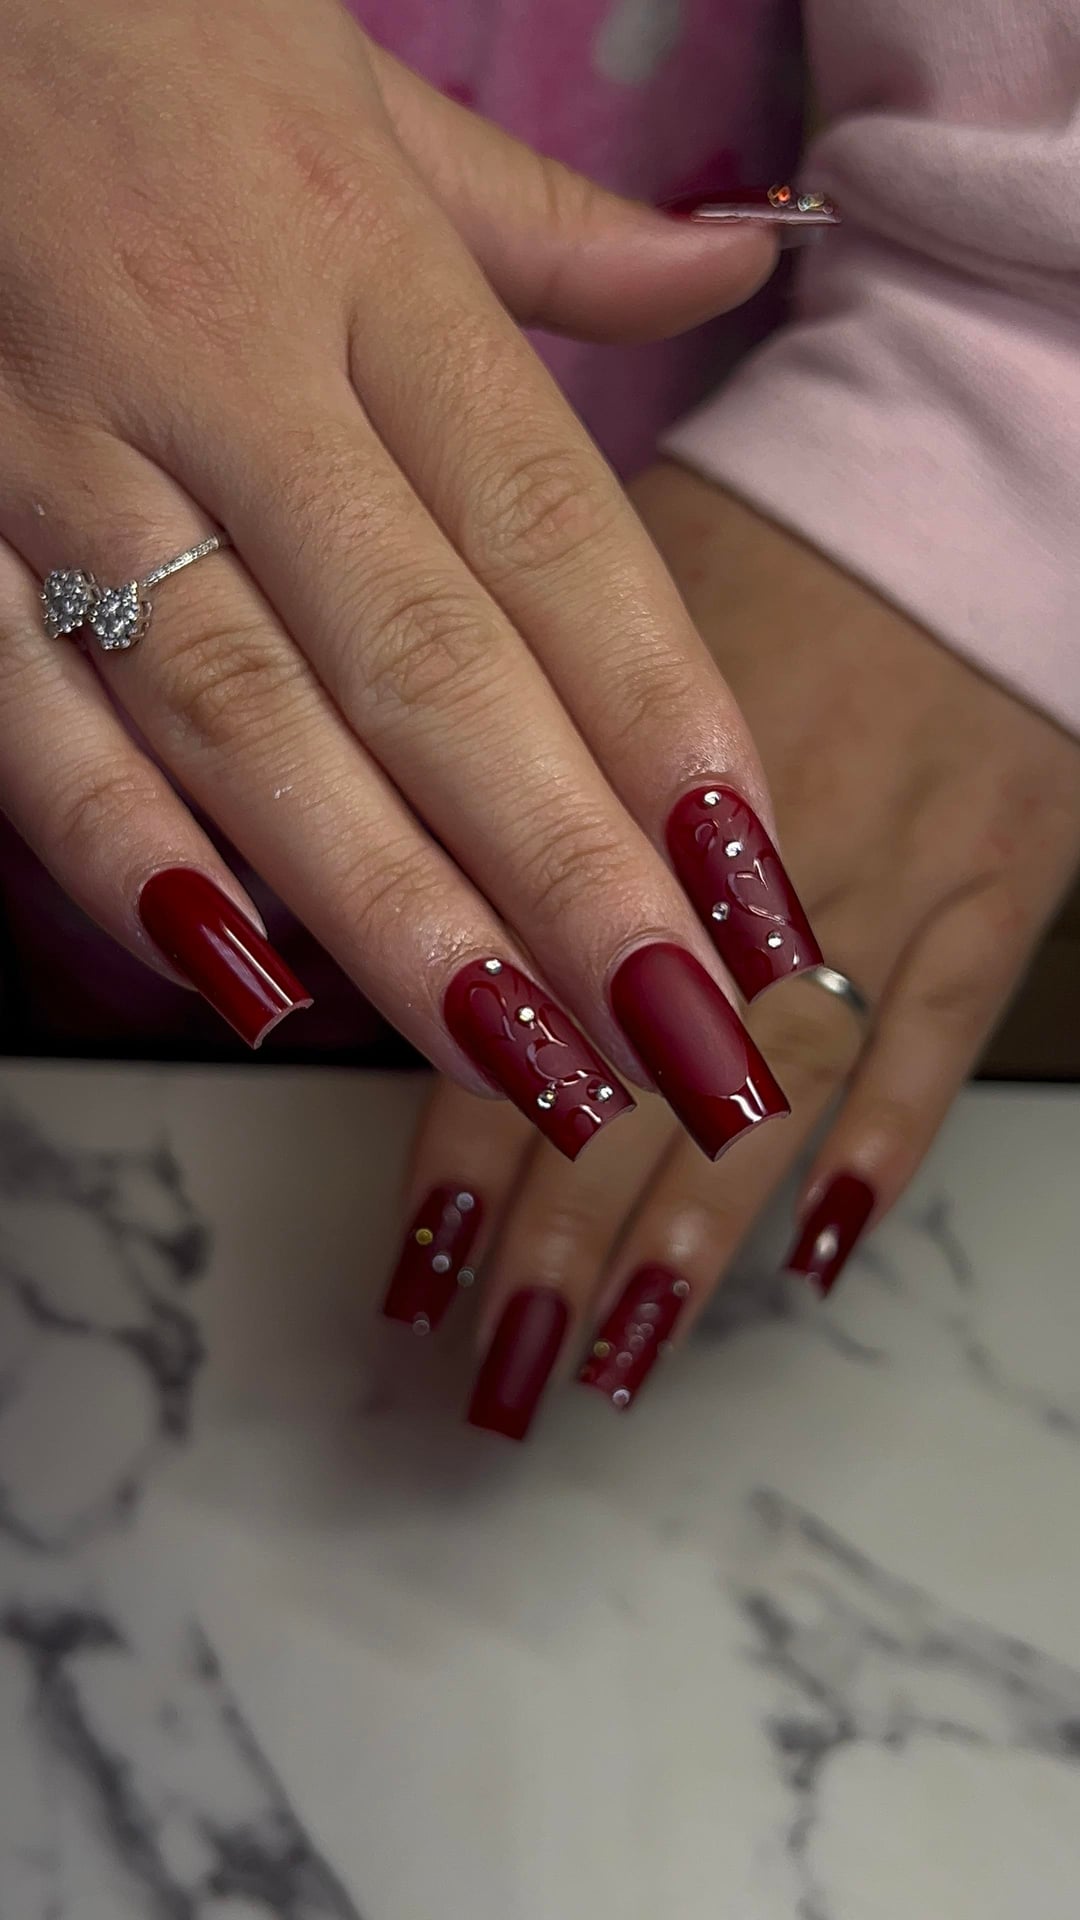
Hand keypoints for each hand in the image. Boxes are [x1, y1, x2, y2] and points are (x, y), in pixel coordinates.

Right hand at [0, 0, 805, 1157]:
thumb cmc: (144, 46)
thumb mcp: (362, 104)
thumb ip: (547, 226)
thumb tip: (730, 262)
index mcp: (364, 271)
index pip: (554, 533)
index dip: (664, 718)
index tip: (752, 880)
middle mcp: (229, 375)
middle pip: (431, 662)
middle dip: (567, 873)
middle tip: (680, 1036)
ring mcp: (64, 456)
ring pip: (249, 719)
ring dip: (393, 910)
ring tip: (521, 1059)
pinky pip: (26, 716)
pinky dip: (128, 855)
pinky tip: (250, 982)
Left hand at [381, 466, 1079, 1436]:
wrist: (962, 472)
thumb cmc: (757, 527)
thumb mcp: (578, 593)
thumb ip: (478, 748)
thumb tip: (351, 899)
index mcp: (623, 770)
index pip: (522, 995)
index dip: (464, 1145)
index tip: (411, 1270)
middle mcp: (744, 850)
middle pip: (641, 1073)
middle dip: (561, 1235)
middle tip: (493, 1373)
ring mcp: (885, 874)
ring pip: (777, 1087)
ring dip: (695, 1235)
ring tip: (612, 1357)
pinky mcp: (997, 888)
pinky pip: (940, 1040)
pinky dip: (883, 1151)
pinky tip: (813, 1259)